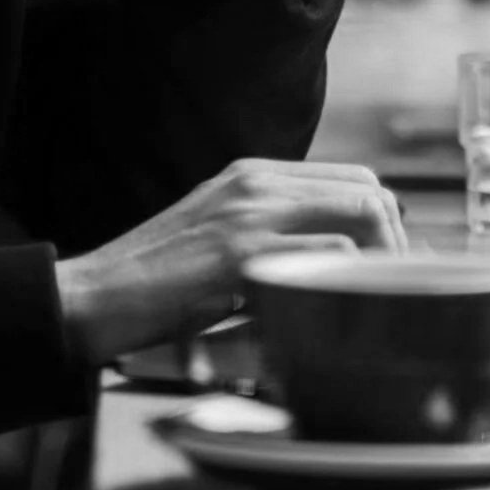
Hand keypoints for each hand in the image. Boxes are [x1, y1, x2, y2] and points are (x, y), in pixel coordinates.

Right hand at [52, 158, 406, 364]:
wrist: (91, 299)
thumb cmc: (152, 286)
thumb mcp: (216, 241)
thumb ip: (267, 236)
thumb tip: (335, 263)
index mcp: (251, 176)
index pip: (353, 178)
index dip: (387, 222)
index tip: (393, 268)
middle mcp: (255, 183)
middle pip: (369, 190)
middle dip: (397, 241)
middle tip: (395, 291)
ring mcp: (248, 214)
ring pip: (361, 213)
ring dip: (383, 264)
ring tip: (377, 305)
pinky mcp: (240, 254)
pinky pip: (329, 251)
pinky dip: (348, 282)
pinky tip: (341, 314)